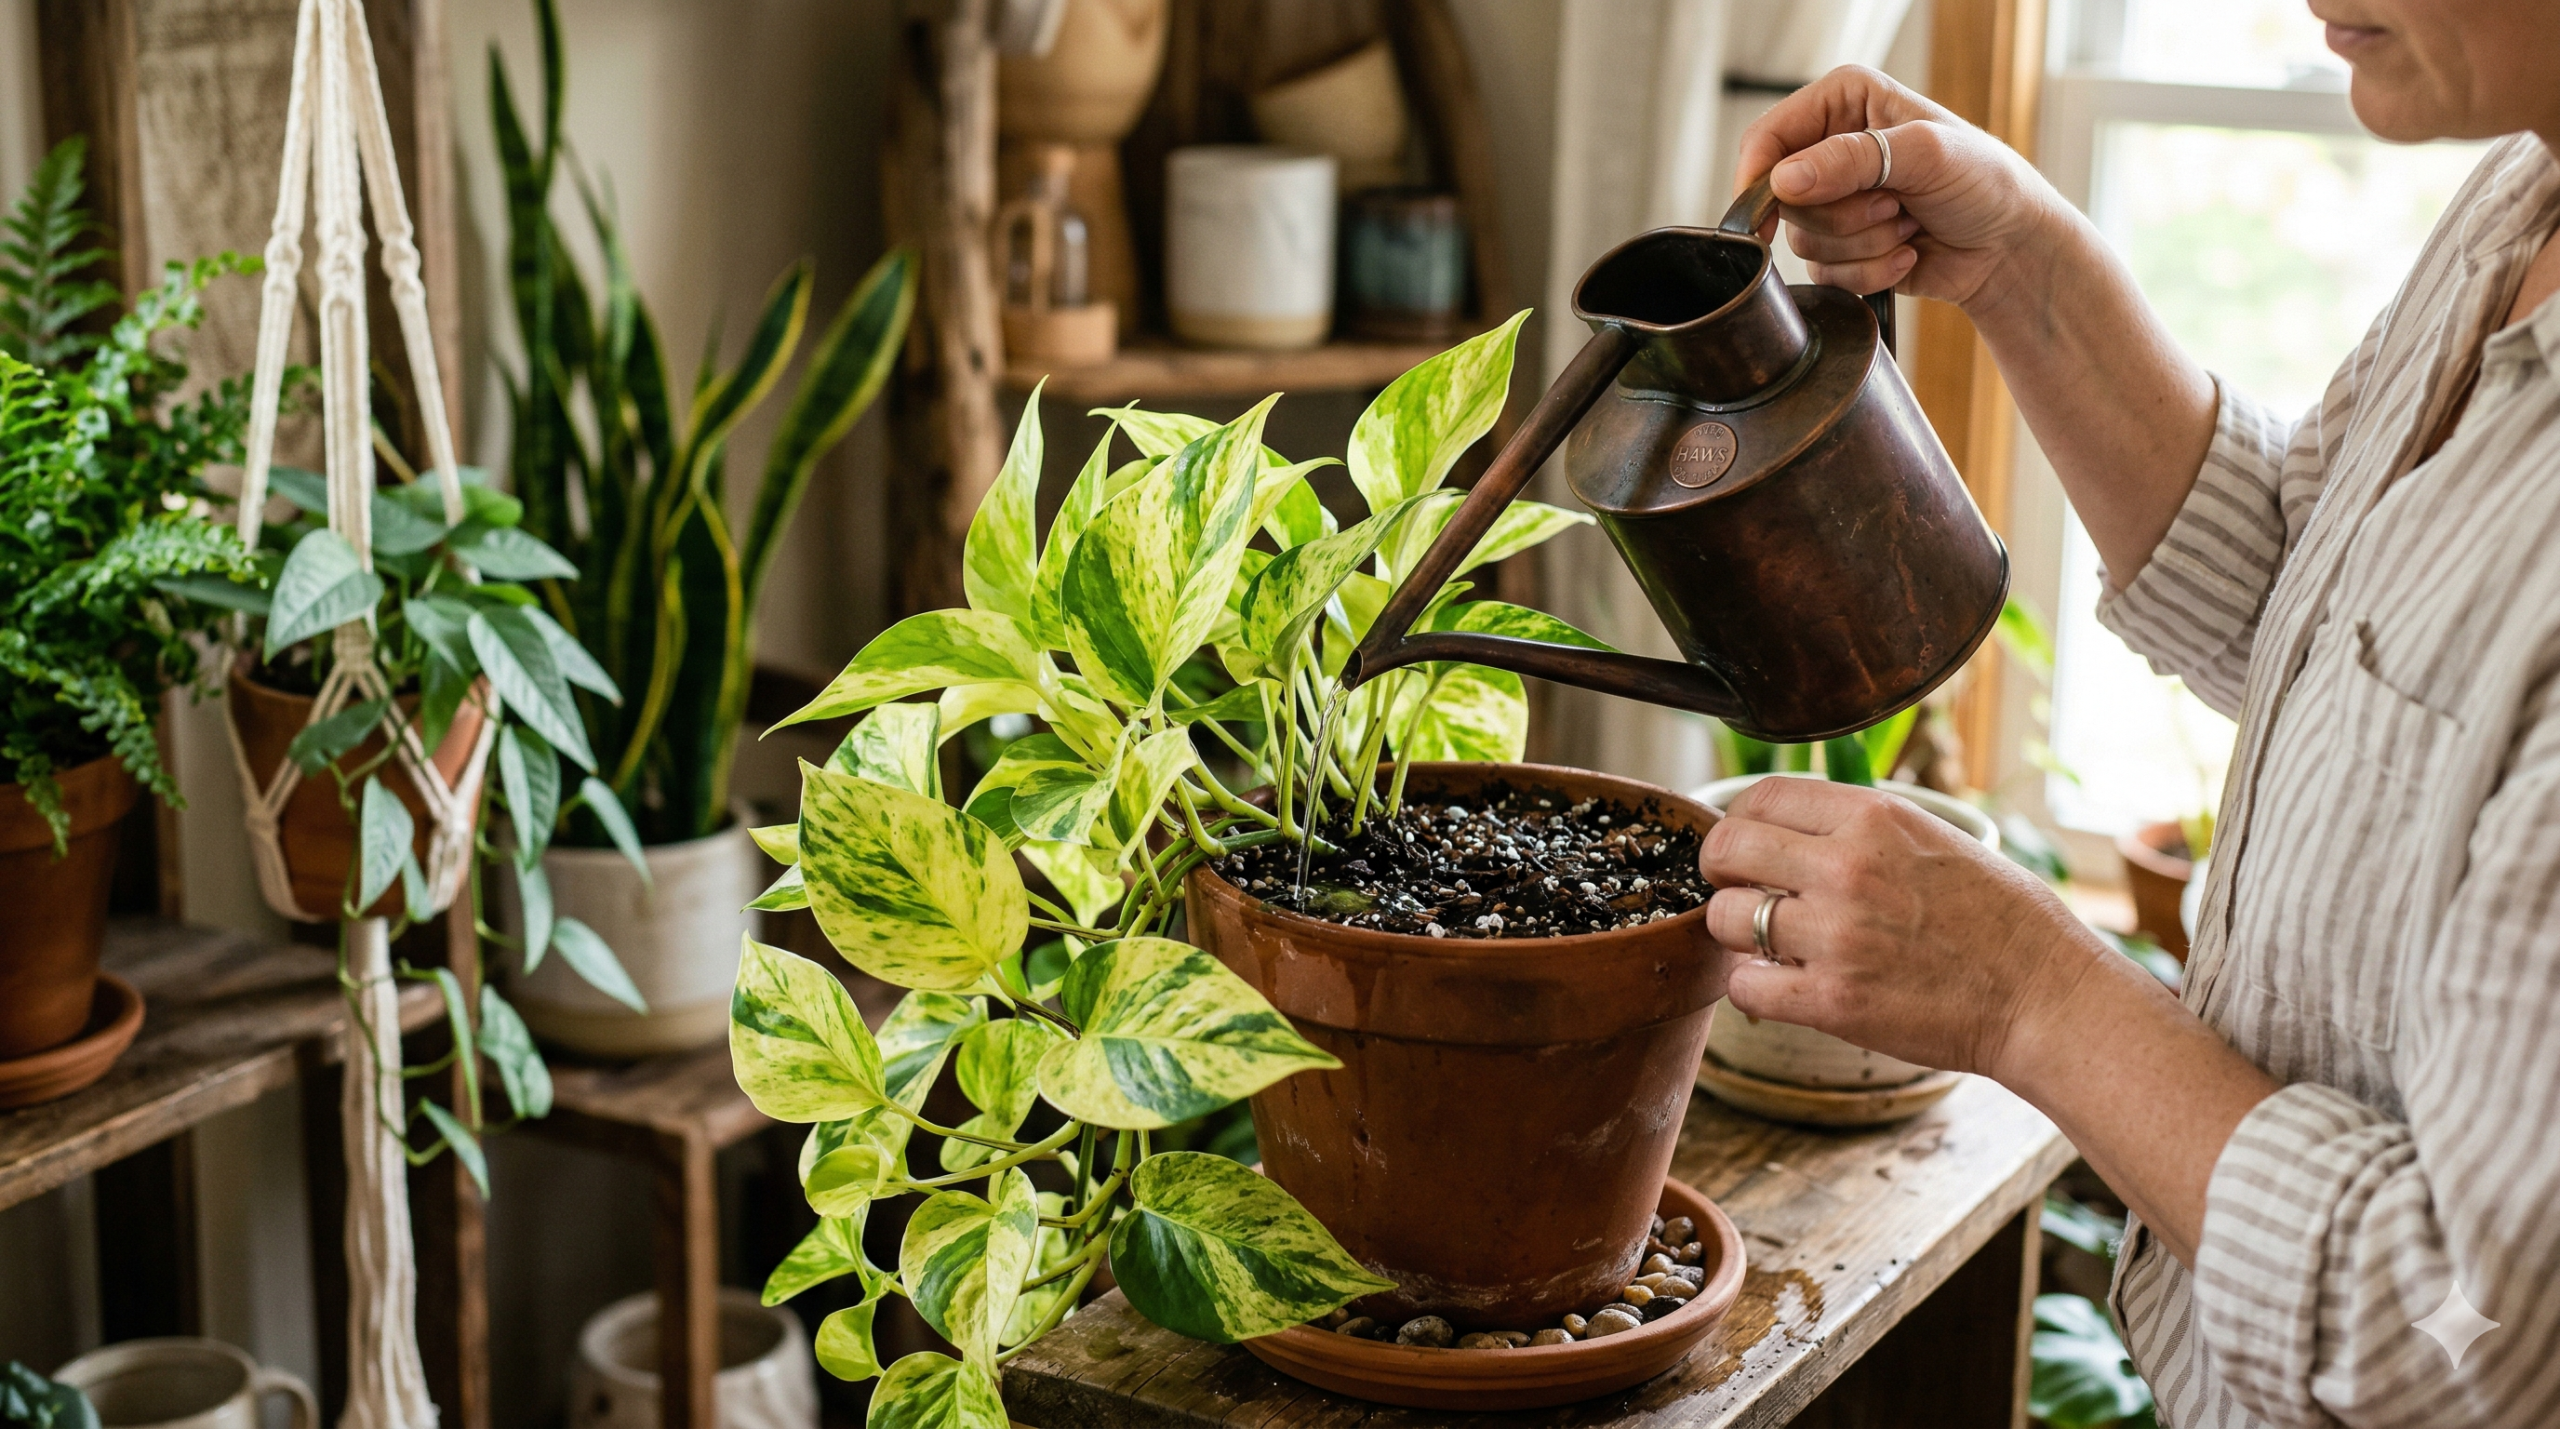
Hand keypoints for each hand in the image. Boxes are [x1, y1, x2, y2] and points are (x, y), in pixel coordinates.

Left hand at [1695, 776, 2108, 1079]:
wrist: (2047, 997)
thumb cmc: (2003, 921)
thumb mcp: (1937, 839)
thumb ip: (1864, 827)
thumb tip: (1799, 821)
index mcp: (1875, 818)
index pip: (1762, 796)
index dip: (1741, 821)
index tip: (1749, 846)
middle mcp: (1848, 867)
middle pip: (1727, 848)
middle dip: (1720, 871)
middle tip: (1741, 892)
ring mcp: (1837, 935)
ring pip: (1724, 918)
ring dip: (1737, 935)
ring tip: (1770, 946)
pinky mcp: (1833, 1000)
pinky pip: (1745, 986)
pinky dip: (1752, 990)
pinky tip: (1781, 988)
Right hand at [1732, 65, 2069, 313]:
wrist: (2011, 245)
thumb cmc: (1984, 182)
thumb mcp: (1925, 153)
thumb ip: (1851, 160)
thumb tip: (1785, 180)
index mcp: (1844, 103)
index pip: (1770, 135)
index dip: (1761, 175)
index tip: (1771, 210)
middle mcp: (1831, 150)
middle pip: (1784, 199)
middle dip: (1843, 215)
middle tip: (1895, 205)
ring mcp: (1835, 203)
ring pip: (1804, 241)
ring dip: (1864, 244)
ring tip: (1908, 225)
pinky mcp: (1842, 249)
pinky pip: (1824, 274)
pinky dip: (1870, 271)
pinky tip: (1906, 252)